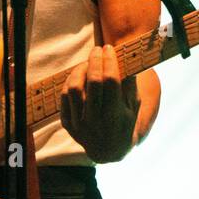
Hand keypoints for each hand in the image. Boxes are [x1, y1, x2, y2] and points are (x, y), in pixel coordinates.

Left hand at [60, 43, 138, 163]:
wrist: (109, 149)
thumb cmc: (125, 121)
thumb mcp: (134, 106)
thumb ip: (130, 83)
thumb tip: (127, 56)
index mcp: (115, 115)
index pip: (111, 81)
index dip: (110, 61)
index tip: (110, 48)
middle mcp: (96, 121)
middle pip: (93, 82)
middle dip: (95, 60)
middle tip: (97, 50)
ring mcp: (80, 124)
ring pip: (74, 88)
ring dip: (80, 70)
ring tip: (87, 63)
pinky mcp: (68, 124)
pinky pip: (64, 97)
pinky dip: (70, 82)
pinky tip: (79, 75)